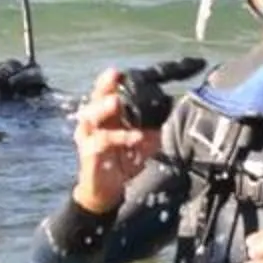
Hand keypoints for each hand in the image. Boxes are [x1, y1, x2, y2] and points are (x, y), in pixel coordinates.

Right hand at [69, 69, 162, 214]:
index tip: (120, 70)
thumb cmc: (122, 162)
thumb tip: (173, 111)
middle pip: (95, 97)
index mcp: (105, 114)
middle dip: (104, 85)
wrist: (106, 193)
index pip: (106, 91)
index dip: (111, 79)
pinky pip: (102, 141)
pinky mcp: (89, 153)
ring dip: (105, 108)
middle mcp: (93, 121)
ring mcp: (88, 136)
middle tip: (114, 75)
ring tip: (117, 102)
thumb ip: (153, 127)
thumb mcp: (143, 142)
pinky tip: (134, 137)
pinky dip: (119, 137)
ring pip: (92, 115)